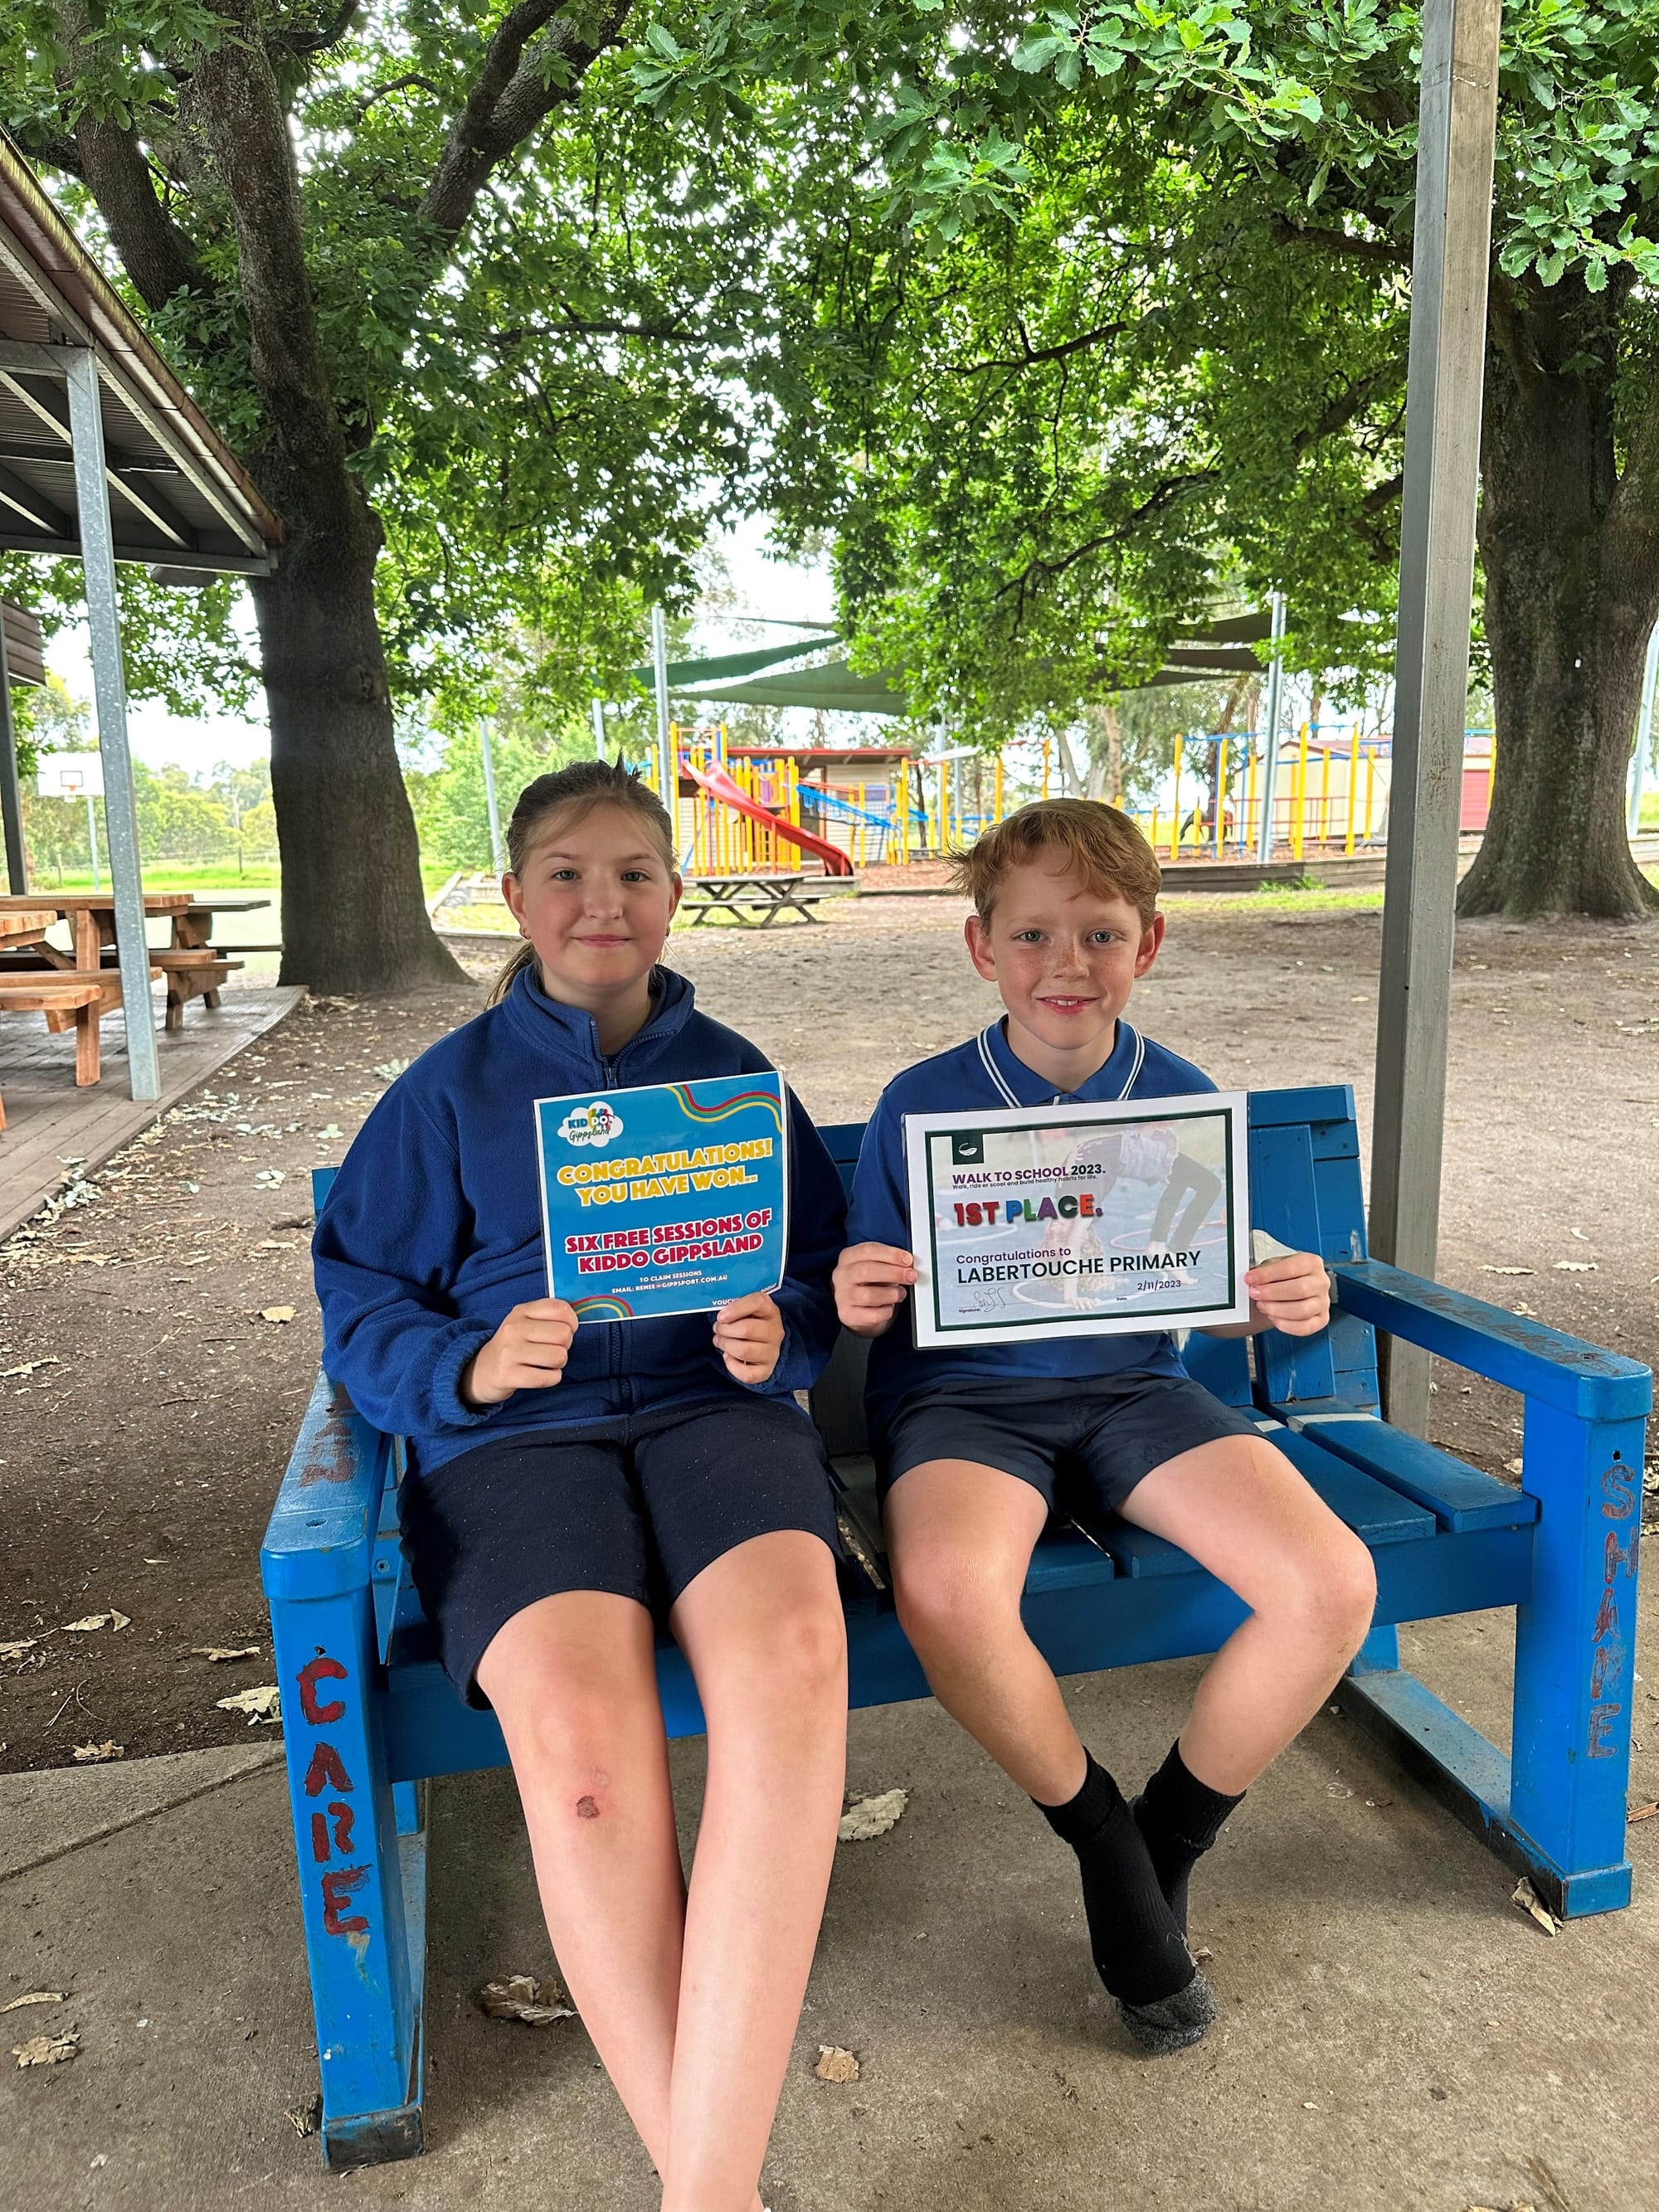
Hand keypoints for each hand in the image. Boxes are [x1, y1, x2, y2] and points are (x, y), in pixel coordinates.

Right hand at [462, 1299, 578, 1405]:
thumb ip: (549, 1316)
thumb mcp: (525, 1322)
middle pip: (564, 1334)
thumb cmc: (513, 1345)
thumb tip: (576, 1321)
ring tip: (545, 1363)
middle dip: (565, 1346)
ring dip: (558, 1364)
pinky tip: (542, 1374)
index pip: (560, 1308)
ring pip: (559, 1356)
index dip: (572, 1322)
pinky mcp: (508, 1375)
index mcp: (521, 1311)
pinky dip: (552, 1378)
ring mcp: (509, 1352)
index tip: (565, 1330)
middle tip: (551, 1349)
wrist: (481, 1370)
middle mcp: (514, 1328)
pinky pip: (548, 1377)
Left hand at [713, 1292, 784, 1384]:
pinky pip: (747, 1374)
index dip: (736, 1308)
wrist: (765, 1342)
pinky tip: (728, 1357)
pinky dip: (732, 1366)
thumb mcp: (746, 1307)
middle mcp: (775, 1331)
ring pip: (744, 1351)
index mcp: (770, 1310)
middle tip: (717, 1328)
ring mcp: (772, 1352)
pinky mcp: (766, 1370)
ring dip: (725, 1346)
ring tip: (720, 1341)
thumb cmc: (750, 1321)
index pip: (757, 1302)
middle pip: (747, 1329)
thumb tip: (719, 1315)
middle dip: (724, 1329)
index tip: (721, 1316)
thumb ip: (734, 1305)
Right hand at [834, 1242, 917, 1336]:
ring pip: (869, 1295)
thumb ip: (889, 1262)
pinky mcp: (847, 1315)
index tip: (908, 1259)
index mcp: (848, 1257)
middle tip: (911, 1276)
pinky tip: (889, 1307)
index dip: (890, 1254)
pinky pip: (873, 1315)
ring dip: (892, 1294)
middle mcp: (841, 1275)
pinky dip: (886, 1311)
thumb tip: (908, 1265)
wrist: (856, 1309)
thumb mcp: (876, 1266)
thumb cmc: (870, 1283)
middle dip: (894, 1273)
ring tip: (900, 1293)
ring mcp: (842, 1296)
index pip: (868, 1250)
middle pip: (867, 1271)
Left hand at [1244, 1251, 1330, 1337]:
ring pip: (1302, 1310)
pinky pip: (1304, 1327)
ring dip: (1276, 1309)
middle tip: (1254, 1293)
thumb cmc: (1285, 1277)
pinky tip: (1274, 1317)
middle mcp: (1321, 1282)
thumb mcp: (1274, 1266)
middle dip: (1272, 1293)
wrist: (1292, 1290)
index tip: (1250, 1278)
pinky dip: (1285, 1325)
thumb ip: (1265, 1271)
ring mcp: (1323, 1302)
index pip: (1291, 1268)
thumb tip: (1252, 1279)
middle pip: (1300, 1289)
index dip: (1268, 1274)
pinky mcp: (1321, 1320)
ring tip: (1262, 1305)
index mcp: (1312, 1263)